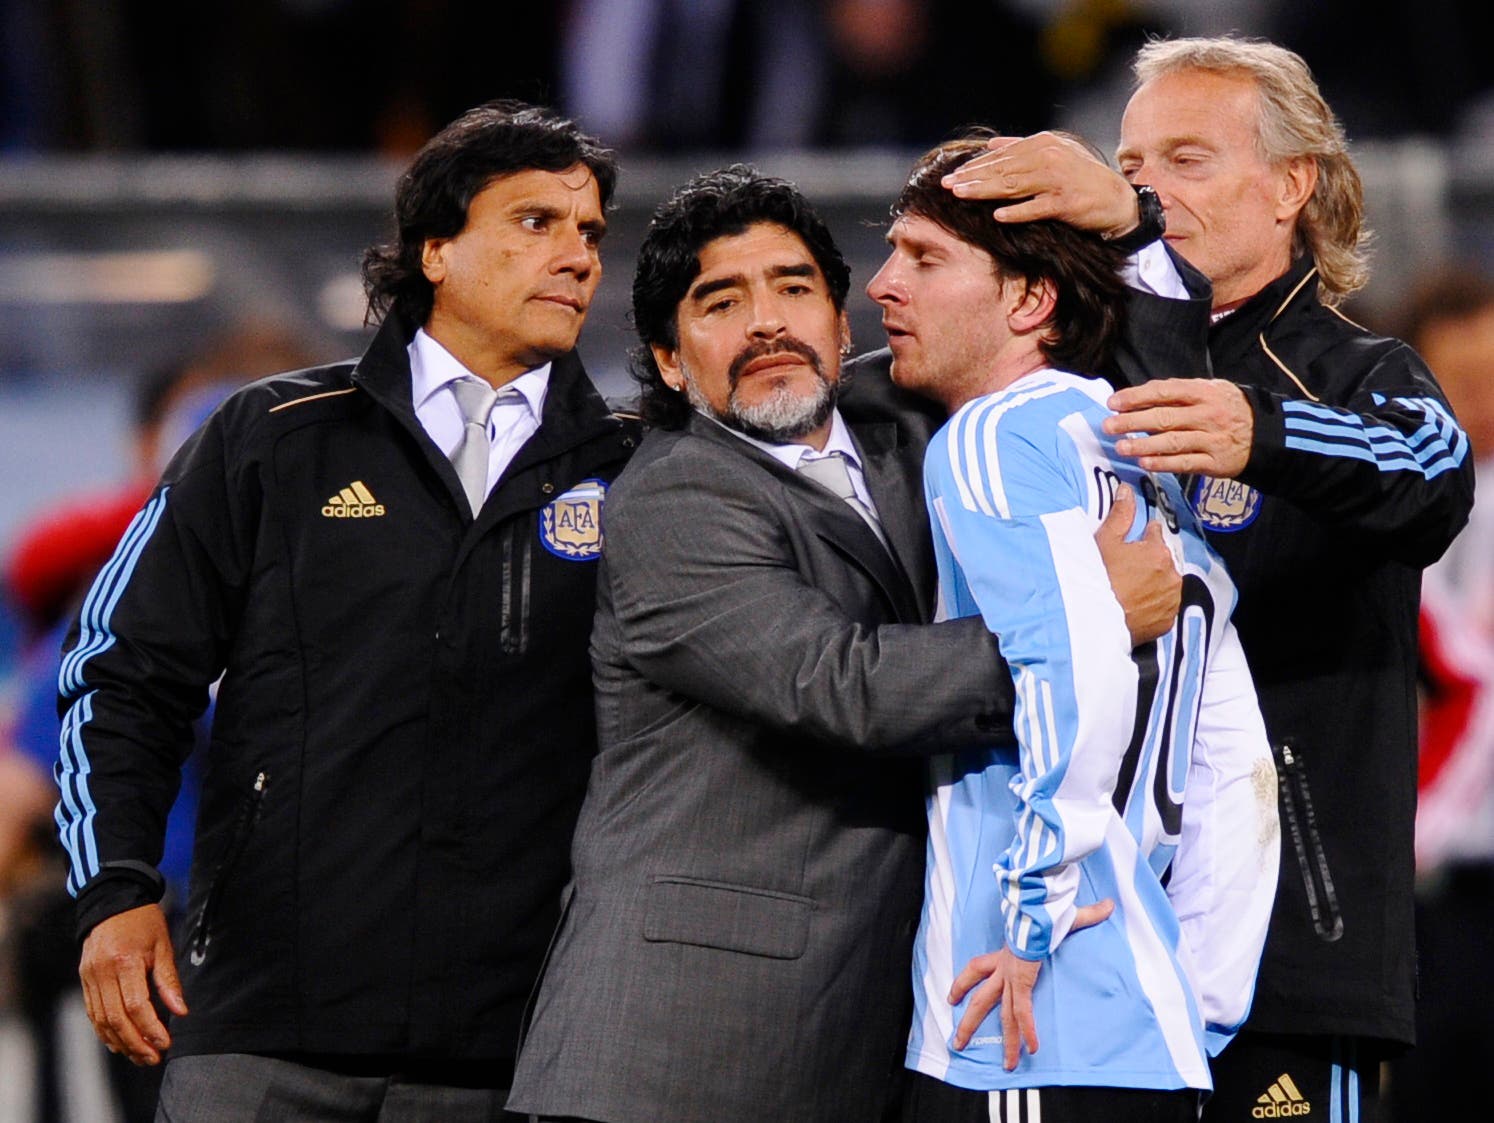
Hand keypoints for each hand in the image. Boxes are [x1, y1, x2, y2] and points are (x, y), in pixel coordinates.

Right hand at [79, 904, 187, 1065]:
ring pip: (100, 1020)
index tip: (165, 1043)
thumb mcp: (163, 945)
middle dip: (135, 1043)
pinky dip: (104, 1032)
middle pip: (115, 1019)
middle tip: (153, 1058)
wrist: (112, 901)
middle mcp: (102, 972)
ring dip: (120, 1043)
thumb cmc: (143, 922)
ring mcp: (89, 977)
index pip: (136, 1005)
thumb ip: (169, 981)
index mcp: (125, 962)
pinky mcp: (84, 980)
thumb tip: (181, 1012)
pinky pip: (92, 1013)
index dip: (150, 1028)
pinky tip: (119, 1044)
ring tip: (140, 1056)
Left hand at [941, 132, 1138, 238]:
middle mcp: (1049, 157)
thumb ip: (1022, 149)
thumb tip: (991, 145)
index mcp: (1043, 144)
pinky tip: (998, 216)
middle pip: (1003, 169)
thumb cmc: (1081, 179)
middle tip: (946, 185)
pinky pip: (1036, 208)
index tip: (952, 175)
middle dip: (972, 178)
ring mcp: (1058, 180)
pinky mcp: (1066, 203)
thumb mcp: (1054, 155)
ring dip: (985, 191)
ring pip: (1013, 186)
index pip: (1002, 156)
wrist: (1118, 201)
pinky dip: (1018, 212)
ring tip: (961, 195)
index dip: (976, 166)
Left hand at [948, 898, 1113, 1068]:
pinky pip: (1022, 1011)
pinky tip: (1032, 1049)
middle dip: (969, 1022)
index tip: (952, 996)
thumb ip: (1086, 913)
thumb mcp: (1061, 914)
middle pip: (980, 999)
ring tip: (1006, 1066)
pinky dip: (1027, 1031)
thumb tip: (1108, 905)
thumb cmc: (1044, 907)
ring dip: (1003, 1039)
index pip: (976, 969)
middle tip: (958, 1042)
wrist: (1035, 905)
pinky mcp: (1022, 981)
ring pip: (1000, 1013)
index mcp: (1004, 953)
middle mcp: (1003, 968)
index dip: (963, 983)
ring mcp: (1011, 976)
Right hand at [1094, 484, 1180, 645]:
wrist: (1095, 620)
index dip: (1142, 537)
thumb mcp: (1104, 541)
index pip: (1155, 534)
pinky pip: (1163, 607)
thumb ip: (1120, 514)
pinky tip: (1136, 605)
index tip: (1131, 544)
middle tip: (1126, 569)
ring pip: (1165, 584)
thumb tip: (1126, 489)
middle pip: (1162, 560)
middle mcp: (1171, 574)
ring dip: (1154, 583)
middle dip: (1149, 561)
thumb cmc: (1098, 578)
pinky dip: (1154, 605)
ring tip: (1130, 588)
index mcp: (1157, 551)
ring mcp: (1171, 600)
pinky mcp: (1167, 621)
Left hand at [1104, 379, 1253, 477]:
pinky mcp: (1215, 462)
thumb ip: (1180, 393)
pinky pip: (1185, 463)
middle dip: (1133, 422)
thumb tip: (1140, 397)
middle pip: (1164, 417)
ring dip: (1143, 445)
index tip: (1113, 402)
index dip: (1137, 396)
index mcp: (1204, 393)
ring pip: (1172, 442)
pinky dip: (1164, 463)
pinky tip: (1145, 463)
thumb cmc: (1230, 410)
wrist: (1268, 434)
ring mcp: (1212, 439)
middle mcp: (1208, 415)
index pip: (1165, 392)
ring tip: (1121, 447)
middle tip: (1109, 426)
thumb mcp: (1212, 391)